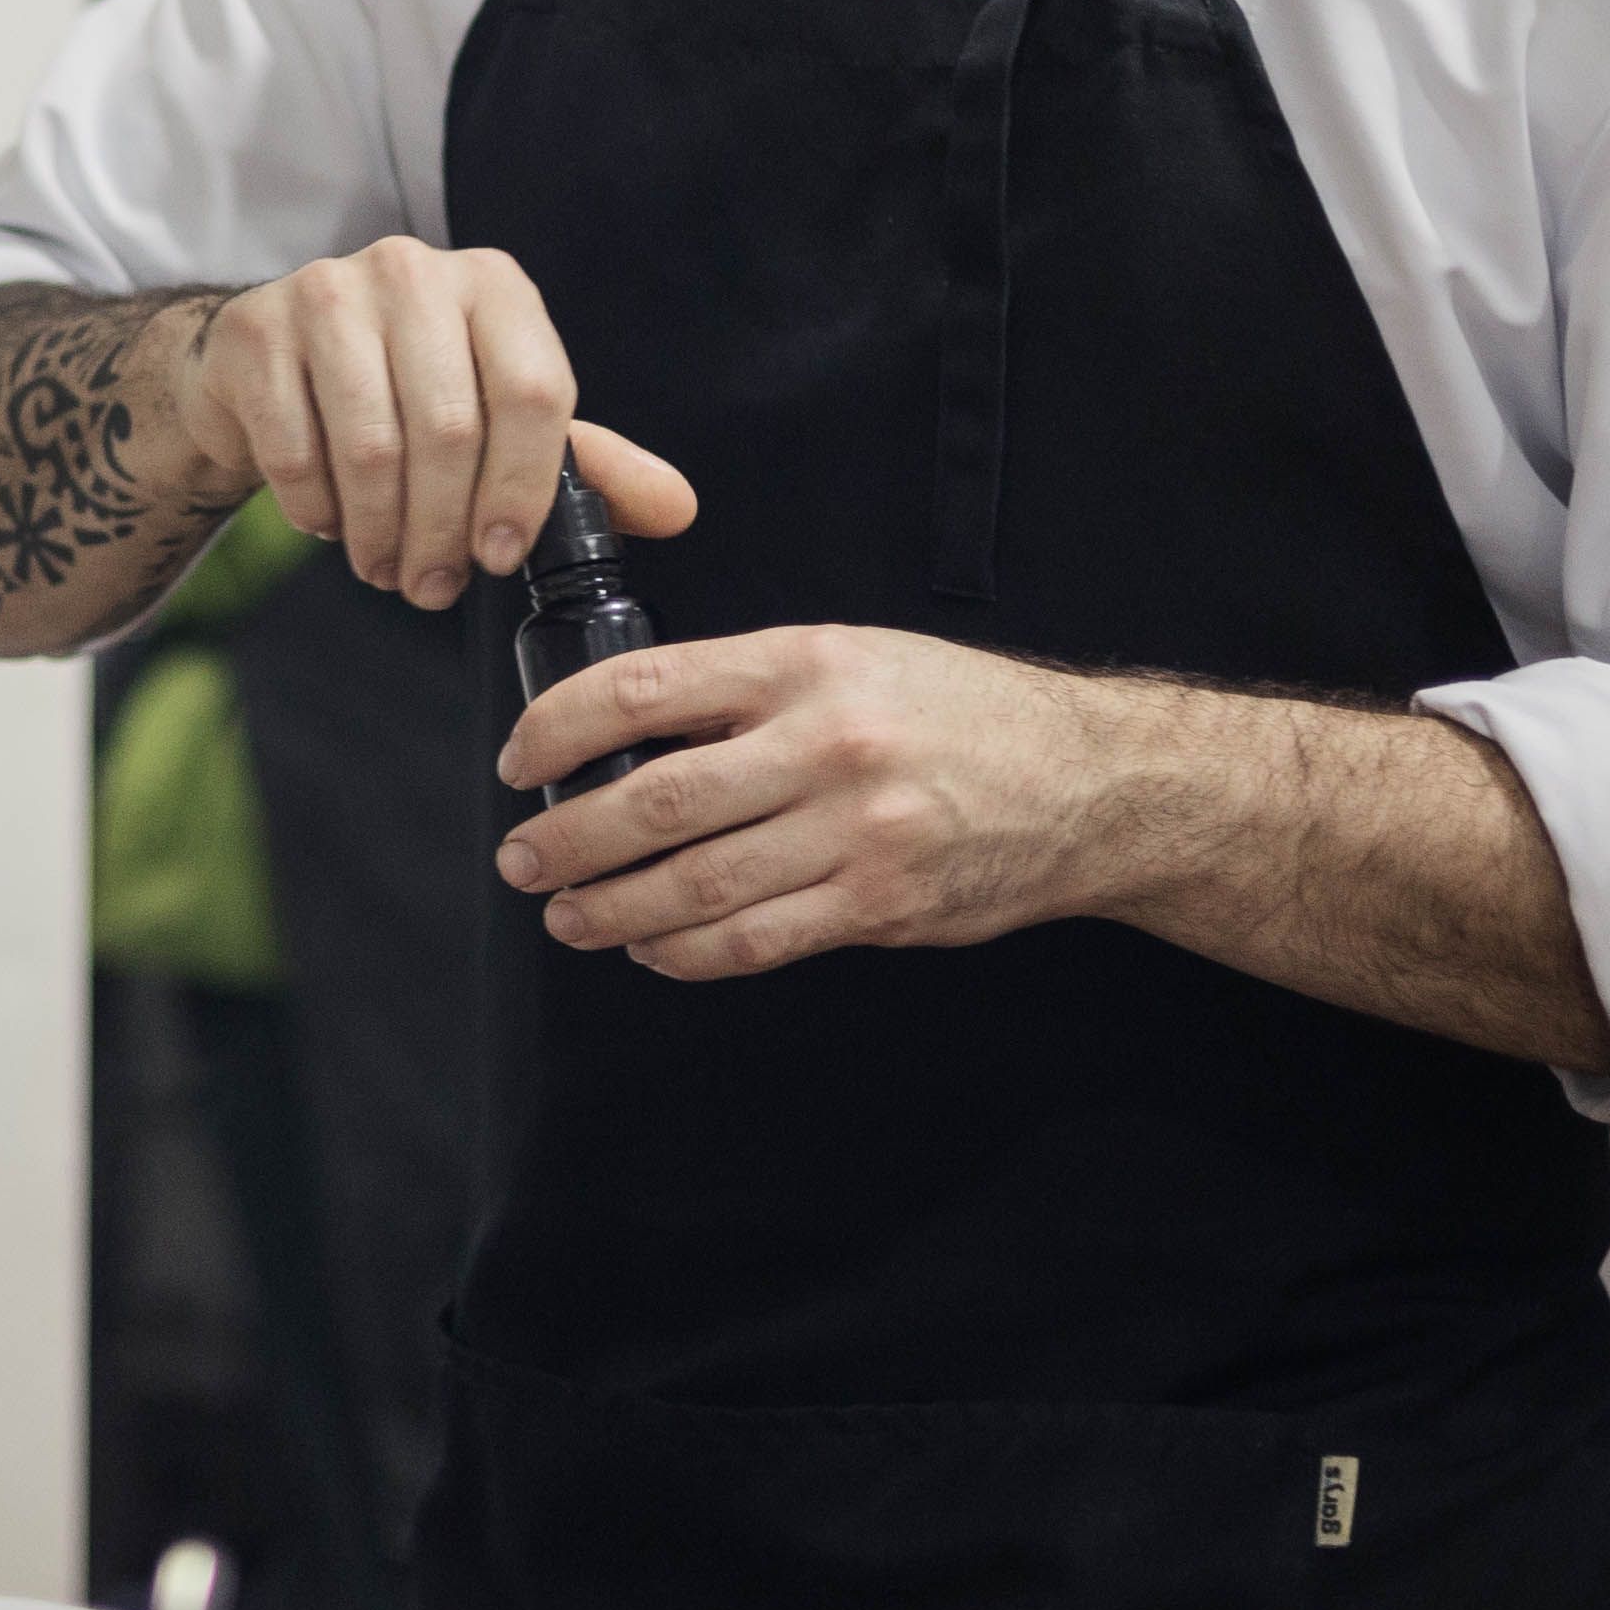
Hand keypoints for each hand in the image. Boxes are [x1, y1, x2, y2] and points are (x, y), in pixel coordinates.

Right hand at [170, 239, 693, 610]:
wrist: (268, 358)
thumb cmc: (404, 390)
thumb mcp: (501, 417)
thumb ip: (586, 464)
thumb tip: (678, 509)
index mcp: (494, 286)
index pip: (532, 392)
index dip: (521, 489)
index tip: (498, 556)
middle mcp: (414, 270)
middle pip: (449, 429)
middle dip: (443, 530)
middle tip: (432, 586)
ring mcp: (328, 291)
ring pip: (372, 447)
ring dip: (381, 533)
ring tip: (386, 569)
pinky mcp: (258, 330)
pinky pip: (296, 450)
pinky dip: (318, 508)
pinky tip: (330, 520)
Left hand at [492, 626, 1120, 977]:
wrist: (1088, 782)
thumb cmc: (957, 714)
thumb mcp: (851, 657)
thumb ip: (748, 690)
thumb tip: (628, 734)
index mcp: (804, 664)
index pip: (644, 688)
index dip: (560, 728)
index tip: (522, 761)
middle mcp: (826, 744)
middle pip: (656, 800)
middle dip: (567, 838)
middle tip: (521, 858)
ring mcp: (855, 831)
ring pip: (696, 883)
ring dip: (611, 907)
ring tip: (568, 914)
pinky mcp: (879, 905)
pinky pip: (755, 941)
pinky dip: (687, 951)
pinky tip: (651, 947)